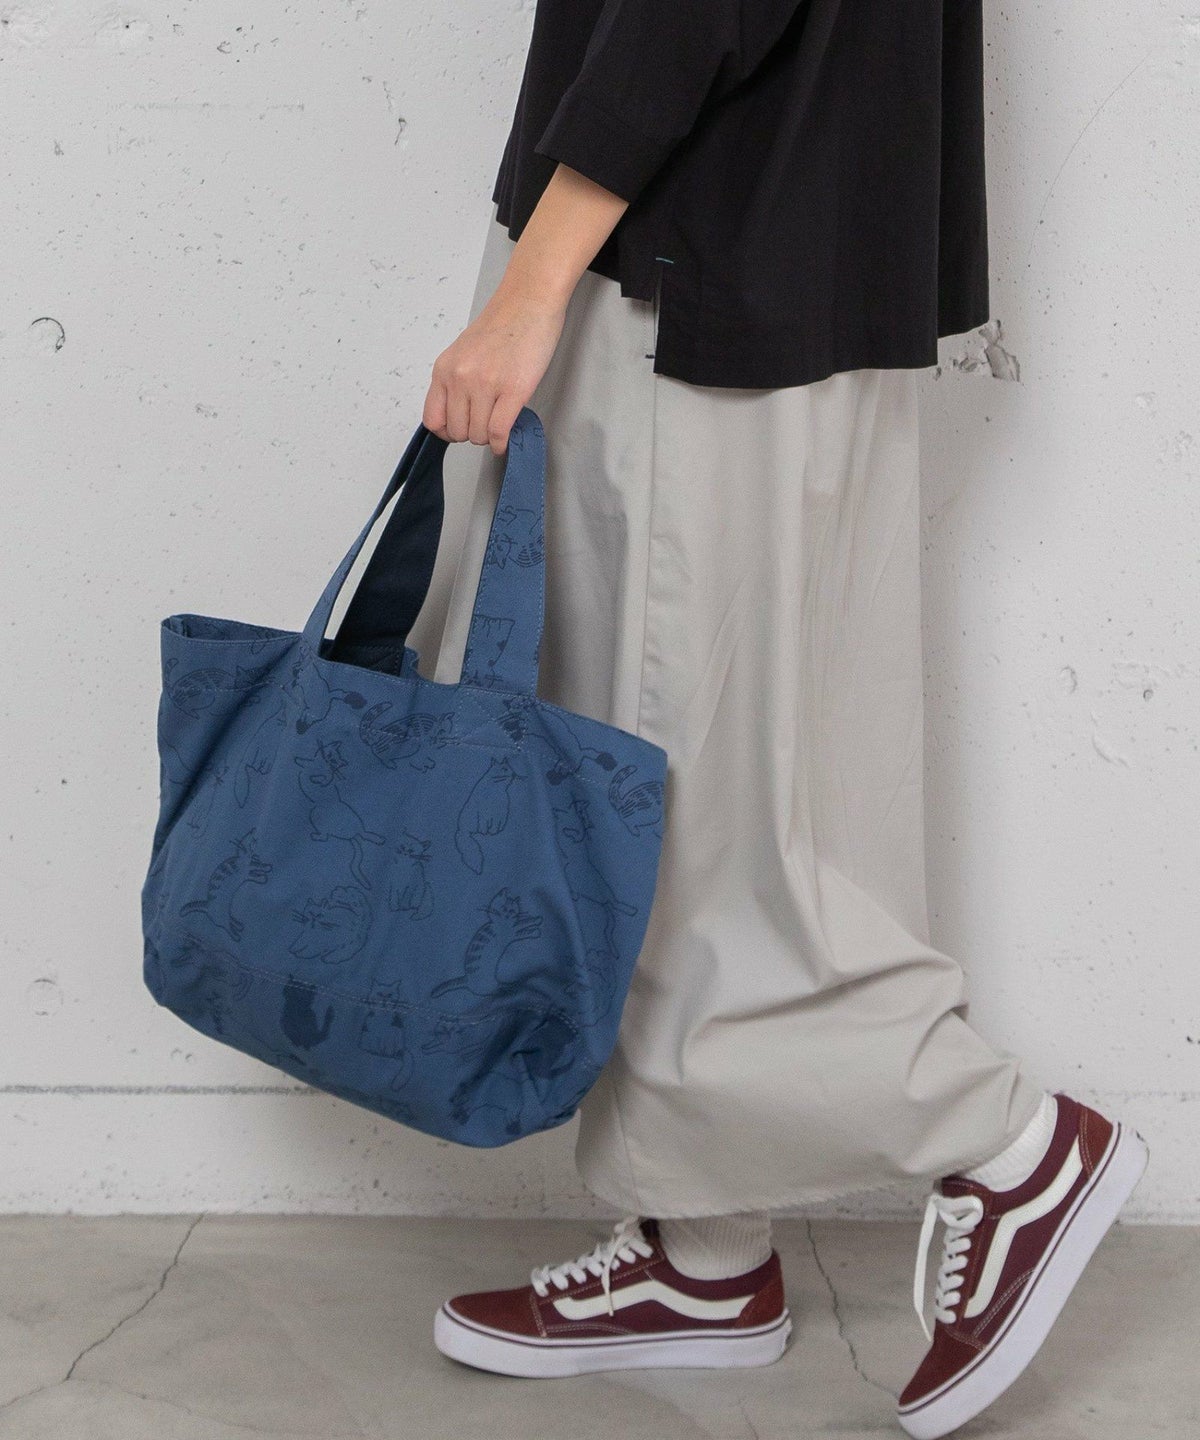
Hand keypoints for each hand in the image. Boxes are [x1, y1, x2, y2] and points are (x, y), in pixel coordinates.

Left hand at [423, 281, 566, 455]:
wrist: (529, 300)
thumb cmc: (503, 323)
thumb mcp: (464, 352)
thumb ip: (457, 381)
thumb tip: (459, 413)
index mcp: (445, 369)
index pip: (432, 420)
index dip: (446, 432)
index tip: (459, 431)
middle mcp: (460, 378)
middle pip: (457, 432)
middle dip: (472, 434)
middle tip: (485, 424)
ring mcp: (485, 385)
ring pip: (479, 436)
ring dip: (490, 437)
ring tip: (499, 423)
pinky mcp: (513, 390)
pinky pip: (499, 432)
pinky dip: (503, 443)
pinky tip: (506, 439)